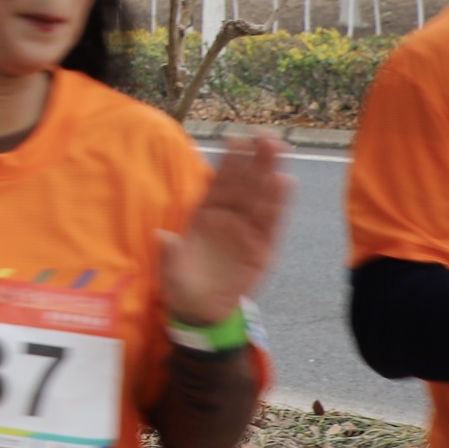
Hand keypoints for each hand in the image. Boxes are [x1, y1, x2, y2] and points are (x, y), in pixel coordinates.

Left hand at [159, 132, 290, 324]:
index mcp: (203, 218)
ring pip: (260, 199)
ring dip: (269, 175)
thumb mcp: (170, 273)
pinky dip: (278, 205)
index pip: (218, 185)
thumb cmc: (182, 285)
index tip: (235, 140)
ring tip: (279, 149)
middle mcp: (227, 221)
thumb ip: (169, 254)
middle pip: (243, 186)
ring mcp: (245, 234)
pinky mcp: (260, 251)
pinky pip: (270, 225)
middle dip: (254, 160)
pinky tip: (285, 182)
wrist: (202, 312)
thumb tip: (163, 235)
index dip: (227, 164)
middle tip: (265, 135)